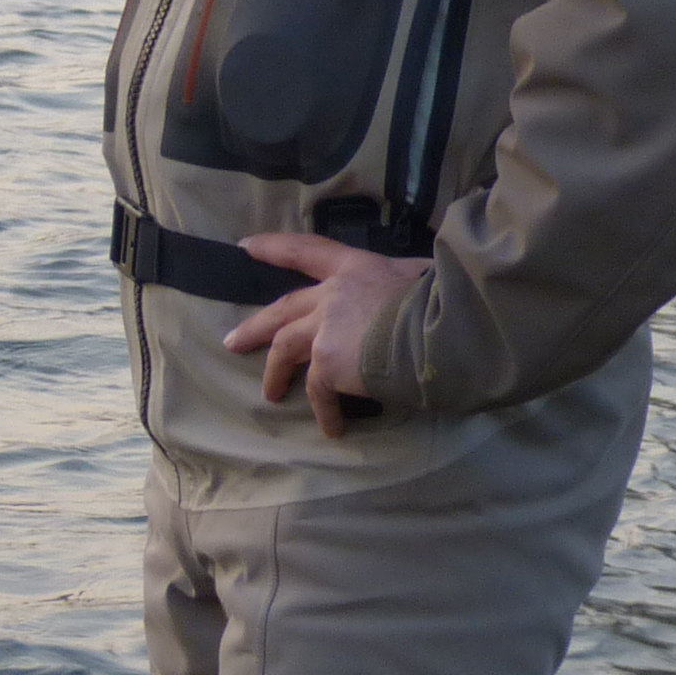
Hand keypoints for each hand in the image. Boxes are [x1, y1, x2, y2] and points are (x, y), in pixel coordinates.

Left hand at [218, 230, 432, 438]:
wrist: (441, 330)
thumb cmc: (442, 300)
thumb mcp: (421, 276)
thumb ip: (407, 281)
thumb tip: (421, 284)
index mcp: (355, 268)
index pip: (307, 251)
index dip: (275, 247)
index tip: (246, 246)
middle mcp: (332, 294)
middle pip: (283, 309)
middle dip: (256, 326)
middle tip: (234, 341)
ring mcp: (324, 328)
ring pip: (285, 349)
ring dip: (275, 372)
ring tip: (270, 393)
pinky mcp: (327, 362)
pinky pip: (318, 391)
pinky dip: (324, 411)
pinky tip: (332, 428)